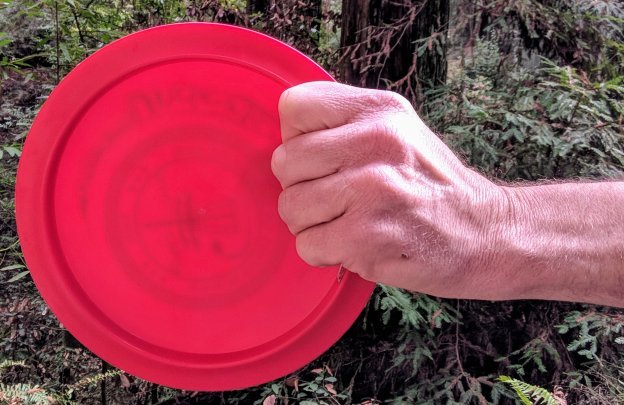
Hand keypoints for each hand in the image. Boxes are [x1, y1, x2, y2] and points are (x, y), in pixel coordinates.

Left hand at [271, 82, 507, 298]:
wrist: (486, 233)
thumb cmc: (432, 186)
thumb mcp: (398, 131)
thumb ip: (345, 126)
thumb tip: (287, 140)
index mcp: (379, 110)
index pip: (294, 108)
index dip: (299, 139)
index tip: (324, 158)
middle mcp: (376, 142)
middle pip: (283, 162)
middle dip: (302, 187)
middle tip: (337, 198)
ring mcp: (372, 189)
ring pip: (290, 206)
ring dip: (311, 224)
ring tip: (348, 222)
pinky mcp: (367, 236)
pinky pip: (306, 244)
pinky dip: (324, 252)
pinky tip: (355, 245)